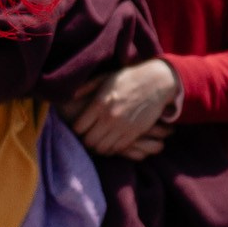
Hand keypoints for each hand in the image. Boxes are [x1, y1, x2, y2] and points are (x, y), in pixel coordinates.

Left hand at [64, 58, 180, 158]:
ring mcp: (123, 126)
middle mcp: (110, 117)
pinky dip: (112, 148)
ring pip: (103, 148)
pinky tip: (111, 142)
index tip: (79, 128)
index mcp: (99, 103)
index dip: (77, 130)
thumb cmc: (128, 78)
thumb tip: (71, 97)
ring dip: (98, 147)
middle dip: (85, 141)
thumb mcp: (104, 78)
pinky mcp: (135, 133)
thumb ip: (86, 87)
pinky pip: (118, 149)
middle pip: (89, 141)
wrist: (156, 82)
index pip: (79, 127)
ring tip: (99, 141)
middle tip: (88, 137)